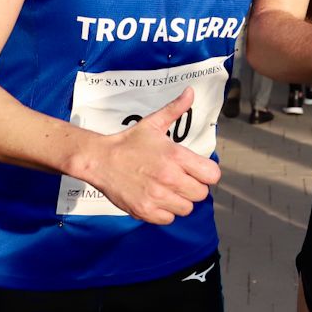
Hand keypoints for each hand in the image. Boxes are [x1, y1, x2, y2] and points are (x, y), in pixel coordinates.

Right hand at [80, 88, 220, 223]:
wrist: (99, 160)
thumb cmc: (129, 142)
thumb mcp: (153, 123)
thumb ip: (175, 109)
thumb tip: (191, 92)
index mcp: (175, 156)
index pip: (212, 174)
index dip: (207, 173)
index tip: (197, 170)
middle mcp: (169, 177)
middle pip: (201, 194)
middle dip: (193, 187)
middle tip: (180, 180)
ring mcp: (156, 196)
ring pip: (186, 208)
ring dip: (180, 201)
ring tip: (167, 190)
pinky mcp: (144, 211)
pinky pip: (168, 219)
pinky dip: (165, 213)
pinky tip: (156, 200)